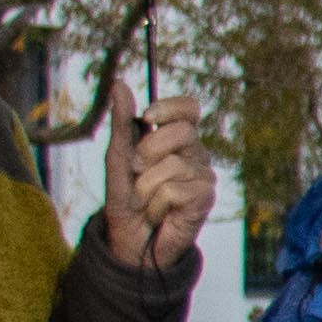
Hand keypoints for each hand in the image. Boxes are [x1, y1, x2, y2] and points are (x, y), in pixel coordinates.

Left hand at [98, 83, 214, 271]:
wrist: (130, 239)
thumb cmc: (126, 197)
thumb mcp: (117, 156)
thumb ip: (122, 121)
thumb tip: (118, 82)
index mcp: (177, 139)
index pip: (189, 108)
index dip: (171, 108)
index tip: (148, 118)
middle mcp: (195, 154)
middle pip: (183, 132)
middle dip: (148, 152)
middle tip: (136, 171)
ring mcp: (203, 177)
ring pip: (172, 166)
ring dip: (145, 186)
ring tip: (144, 200)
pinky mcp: (204, 200)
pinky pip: (173, 191)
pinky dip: (155, 204)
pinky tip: (157, 213)